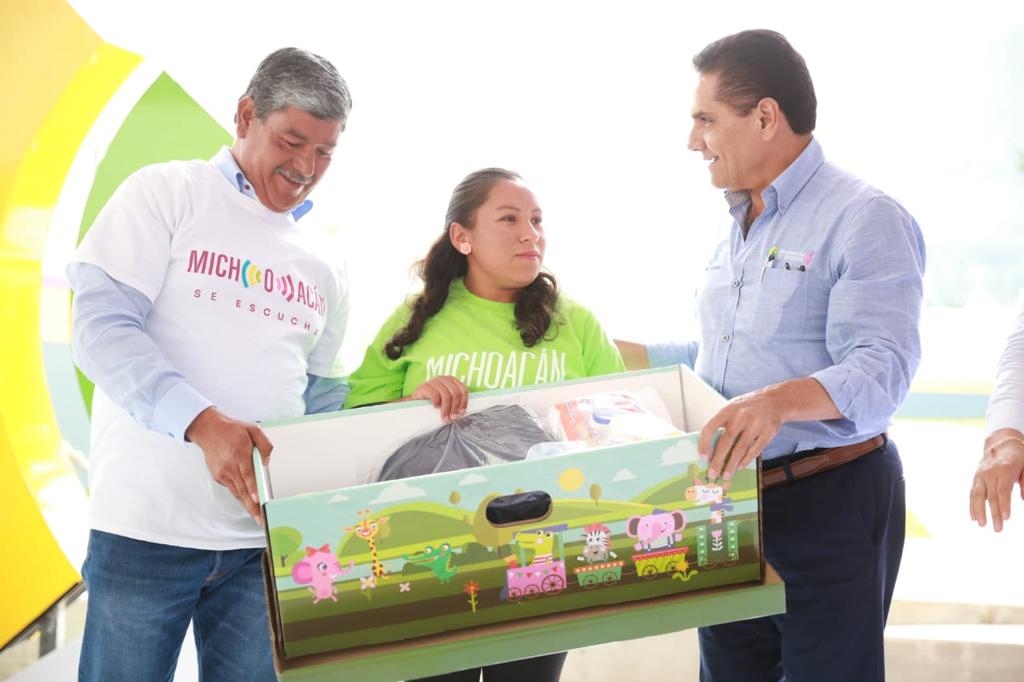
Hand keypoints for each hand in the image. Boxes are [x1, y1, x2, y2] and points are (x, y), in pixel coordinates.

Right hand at [185, 406, 272, 521]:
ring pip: (237, 492)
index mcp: (240, 455)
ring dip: (246, 504)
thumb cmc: (232, 430)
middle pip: (243, 490)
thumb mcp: (253, 430)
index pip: (248, 475)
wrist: (208, 430)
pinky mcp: (218, 476)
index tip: (257, 500)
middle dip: (252, 506)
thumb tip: (266, 462)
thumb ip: (264, 445)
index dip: (252, 489)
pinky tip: (247, 501)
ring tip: (256, 515)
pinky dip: (240, 494)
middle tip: (260, 518)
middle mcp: (230, 467)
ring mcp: (222, 473)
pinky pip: (232, 487)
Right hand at [404, 375, 467, 421]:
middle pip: (455, 393)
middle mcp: (443, 379)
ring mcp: (433, 381)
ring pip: (445, 395)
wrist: (416, 402)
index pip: (463, 390)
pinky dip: (436, 402)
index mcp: (451, 380)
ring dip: (446, 409)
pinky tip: (435, 407)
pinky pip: (434, 394)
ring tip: (444, 417)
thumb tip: (464, 411)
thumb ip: (455, 401)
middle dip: (454, 407)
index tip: (461, 413)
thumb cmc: (434, 402)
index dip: (464, 402)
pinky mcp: (424, 386)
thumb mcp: (446, 401)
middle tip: (452, 418)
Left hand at [699, 388, 782, 481]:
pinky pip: (755, 449)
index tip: (703, 457)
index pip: (710, 427)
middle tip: (713, 474)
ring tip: (726, 475)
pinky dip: (746, 460)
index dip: (704, 443)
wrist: (774, 401)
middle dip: (718, 461)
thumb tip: (709, 448)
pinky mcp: (768, 432)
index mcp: (727, 410)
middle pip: (726, 441)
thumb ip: (722, 424)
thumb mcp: (732, 408)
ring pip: (740, 449)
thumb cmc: (748, 407)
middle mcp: (740, 416)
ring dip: (732, 465)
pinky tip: (740, 467)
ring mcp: (755, 424)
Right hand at [970, 429, 1023, 531]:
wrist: (1001, 442)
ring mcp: (980, 475)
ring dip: (979, 511)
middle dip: (993, 513)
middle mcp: (989, 472)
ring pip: (977, 495)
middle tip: (998, 529)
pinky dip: (972, 505)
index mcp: (1004, 469)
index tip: (1006, 518)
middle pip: (990, 495)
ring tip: (982, 525)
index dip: (1003, 504)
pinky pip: (972, 493)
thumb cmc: (1019, 457)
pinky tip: (974, 517)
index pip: (1002, 490)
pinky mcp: (976, 478)